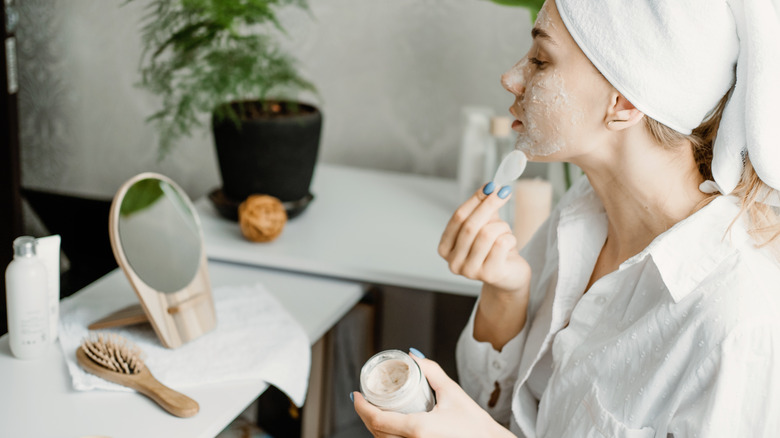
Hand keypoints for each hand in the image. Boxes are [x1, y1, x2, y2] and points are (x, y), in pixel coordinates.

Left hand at [352, 353, 513, 437]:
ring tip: (375, 411)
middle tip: (364, 400)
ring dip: (376, 428)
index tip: (357, 395)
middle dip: (366, 416)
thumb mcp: (452, 392)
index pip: (378, 420)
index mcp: (418, 429)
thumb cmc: (476, 426)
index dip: (362, 407)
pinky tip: (389, 426)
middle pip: (377, 433)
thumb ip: (431, 371)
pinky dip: (387, 437)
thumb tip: (413, 356)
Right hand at [438, 183, 530, 293]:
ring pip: (487, 234)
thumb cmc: (494, 250)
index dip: (475, 199)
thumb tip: (490, 187)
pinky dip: (510, 238)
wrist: (510, 276)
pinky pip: (501, 244)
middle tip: (504, 192)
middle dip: (489, 205)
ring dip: (502, 227)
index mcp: (445, 249)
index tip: (490, 186)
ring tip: (506, 232)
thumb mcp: (484, 226)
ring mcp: (470, 271)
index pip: (458, 218)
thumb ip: (483, 208)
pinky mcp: (490, 275)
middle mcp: (453, 262)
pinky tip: (510, 245)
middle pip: (471, 225)